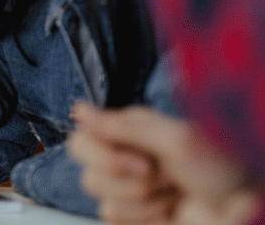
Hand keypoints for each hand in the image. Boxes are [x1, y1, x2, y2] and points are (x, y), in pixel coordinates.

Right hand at [69, 103, 259, 224]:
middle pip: (90, 175)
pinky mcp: (136, 219)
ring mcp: (131, 193)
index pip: (81, 140)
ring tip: (175, 195)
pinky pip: (115, 221)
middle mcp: (126, 160)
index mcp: (131, 133)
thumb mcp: (177, 139)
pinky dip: (146, 219)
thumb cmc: (224, 170)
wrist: (243, 208)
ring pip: (105, 202)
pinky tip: (170, 212)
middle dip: (130, 182)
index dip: (102, 154)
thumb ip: (123, 126)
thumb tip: (79, 109)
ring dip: (146, 203)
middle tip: (164, 178)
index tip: (140, 160)